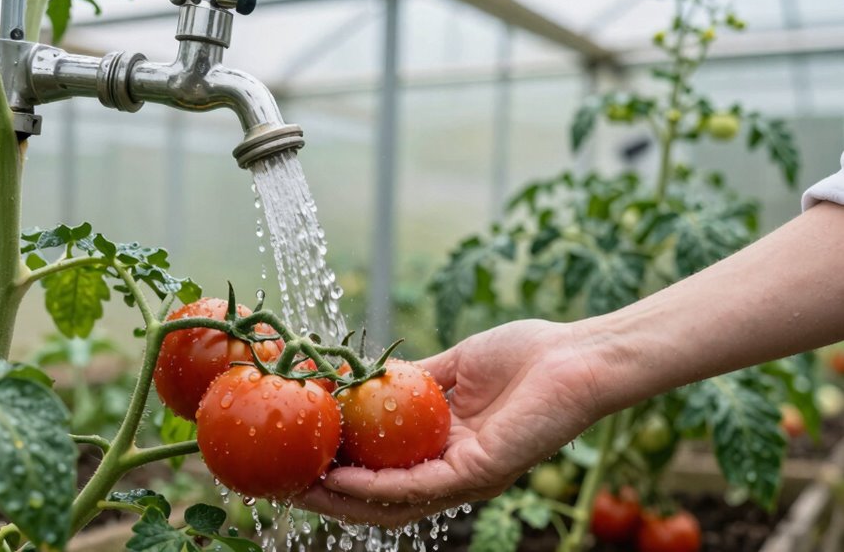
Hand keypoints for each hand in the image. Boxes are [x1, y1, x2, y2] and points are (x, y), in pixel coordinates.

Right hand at [295, 319, 609, 526]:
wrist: (577, 356)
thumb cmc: (528, 356)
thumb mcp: (455, 367)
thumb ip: (413, 380)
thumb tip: (367, 378)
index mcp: (448, 450)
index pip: (384, 473)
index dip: (339, 470)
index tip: (298, 454)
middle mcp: (453, 472)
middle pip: (380, 500)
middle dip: (329, 496)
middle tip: (284, 482)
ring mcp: (466, 476)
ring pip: (392, 504)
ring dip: (342, 499)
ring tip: (299, 485)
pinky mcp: (479, 472)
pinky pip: (418, 487)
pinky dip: (375, 485)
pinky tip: (341, 475)